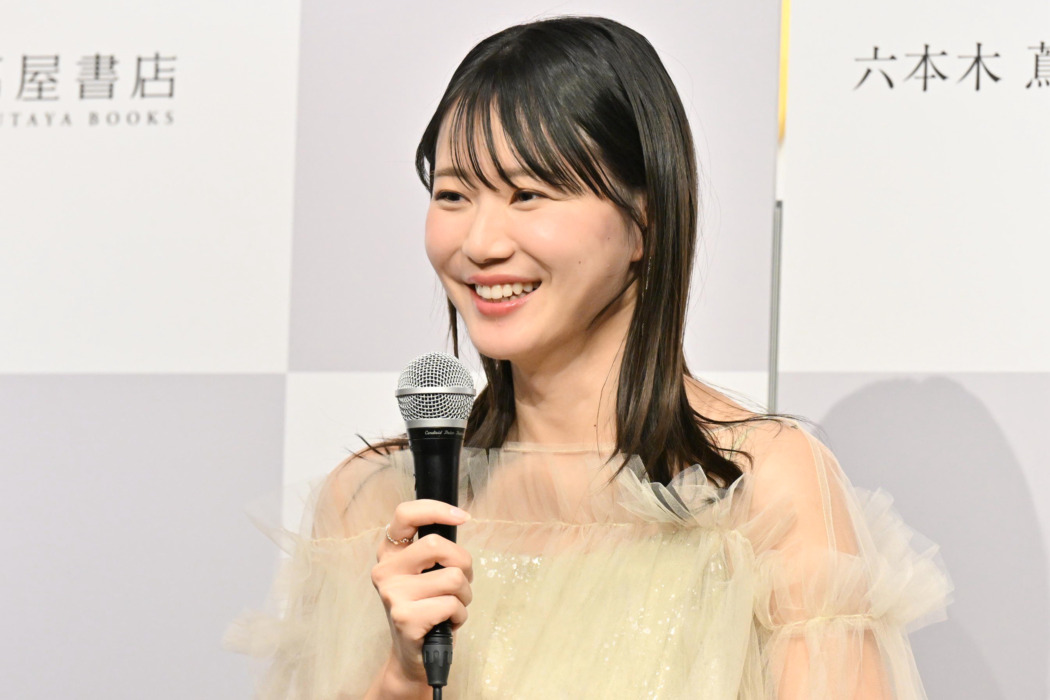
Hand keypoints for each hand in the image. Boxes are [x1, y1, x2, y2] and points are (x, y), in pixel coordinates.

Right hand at [371, 499, 472, 685]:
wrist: (414, 656)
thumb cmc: (427, 609)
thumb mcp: (426, 574)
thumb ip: (435, 550)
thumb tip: (458, 520)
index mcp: (390, 553)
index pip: (405, 514)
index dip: (437, 510)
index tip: (462, 517)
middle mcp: (385, 570)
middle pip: (437, 545)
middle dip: (464, 563)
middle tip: (461, 581)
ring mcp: (392, 594)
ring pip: (453, 577)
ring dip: (464, 595)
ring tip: (451, 607)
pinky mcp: (405, 617)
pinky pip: (452, 604)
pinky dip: (460, 615)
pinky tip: (446, 623)